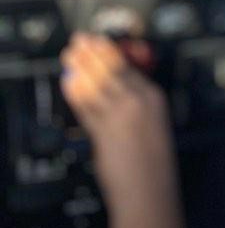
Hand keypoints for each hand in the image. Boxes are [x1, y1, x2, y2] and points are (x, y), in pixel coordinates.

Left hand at [60, 33, 173, 201]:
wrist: (150, 187)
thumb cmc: (153, 159)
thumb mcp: (153, 120)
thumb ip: (135, 102)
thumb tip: (113, 88)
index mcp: (153, 96)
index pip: (128, 67)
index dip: (109, 51)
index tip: (97, 40)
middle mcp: (138, 101)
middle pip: (111, 70)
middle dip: (92, 53)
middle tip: (79, 41)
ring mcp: (121, 115)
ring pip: (98, 84)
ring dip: (81, 67)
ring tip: (69, 56)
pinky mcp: (105, 131)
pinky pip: (88, 107)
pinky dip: (76, 93)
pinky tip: (69, 83)